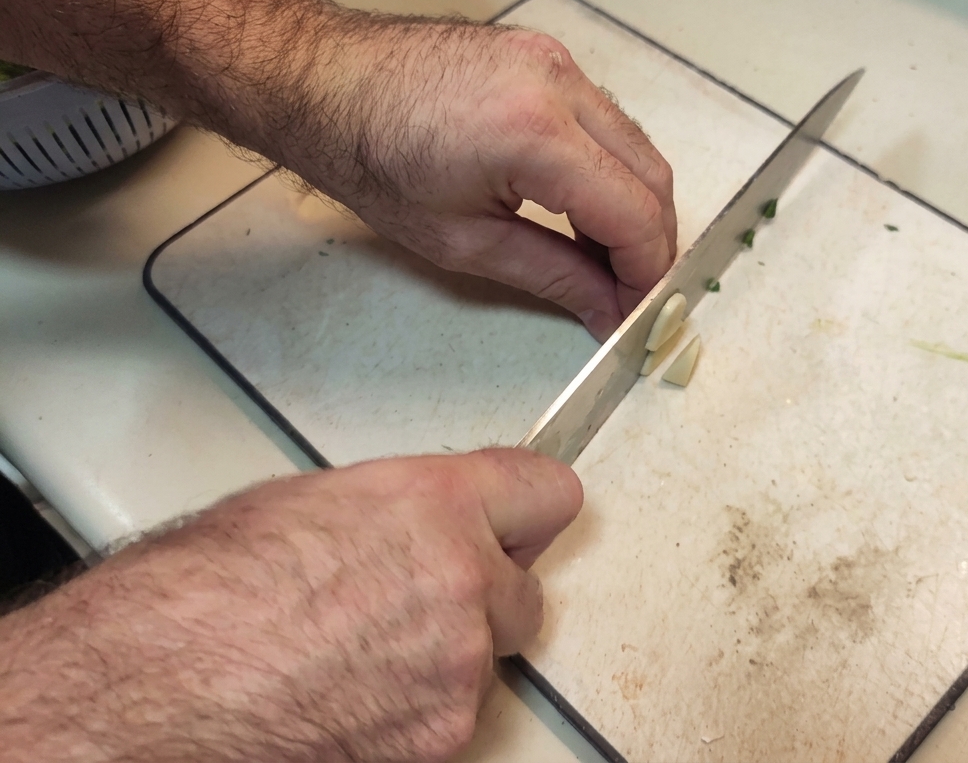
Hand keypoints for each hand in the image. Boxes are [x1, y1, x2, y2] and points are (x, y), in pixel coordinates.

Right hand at [0, 448, 582, 762]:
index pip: (546, 493)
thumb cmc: (204, 592)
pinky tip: (348, 696)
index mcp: (436, 504)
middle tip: (420, 600)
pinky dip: (415, 709)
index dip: (527, 511)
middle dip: (485, 595)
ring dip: (444, 657)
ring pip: (486, 660)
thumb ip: (399, 511)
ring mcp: (459, 667)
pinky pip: (451, 714)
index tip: (519, 523)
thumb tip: (419, 524)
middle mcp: (465, 581)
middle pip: (526, 592)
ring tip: (357, 655)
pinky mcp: (441, 736)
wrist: (159, 686)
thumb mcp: (312, 503)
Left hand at [288, 22, 678, 340]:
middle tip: (630, 294)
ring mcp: (557, 62)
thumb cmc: (372, 160)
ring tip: (604, 260)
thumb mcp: (463, 241)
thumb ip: (553, 276)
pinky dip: (610, 171)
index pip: (633, 212)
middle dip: (651, 243)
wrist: (325, 84)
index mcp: (536, 133)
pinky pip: (606, 122)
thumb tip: (609, 311)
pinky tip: (583, 212)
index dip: (647, 271)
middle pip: (651, 175)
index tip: (640, 313)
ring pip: (636, 146)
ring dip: (634, 207)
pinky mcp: (548, 57)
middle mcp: (559, 84)